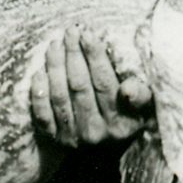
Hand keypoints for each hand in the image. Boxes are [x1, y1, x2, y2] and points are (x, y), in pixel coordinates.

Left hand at [29, 26, 153, 146]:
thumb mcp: (144, 108)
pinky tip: (40, 72)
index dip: (95, 56)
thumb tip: (128, 88)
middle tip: (70, 31)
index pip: (105, 83)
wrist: (104, 151)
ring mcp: (73, 137)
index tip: (88, 33)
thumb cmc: (127, 116)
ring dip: (55, 67)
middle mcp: (96, 132)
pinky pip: (42, 113)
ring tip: (55, 44)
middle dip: (73, 54)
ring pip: (60, 95)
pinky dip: (39, 92)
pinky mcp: (55, 139)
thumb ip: (141, 95)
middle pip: (80, 85)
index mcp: (121, 123)